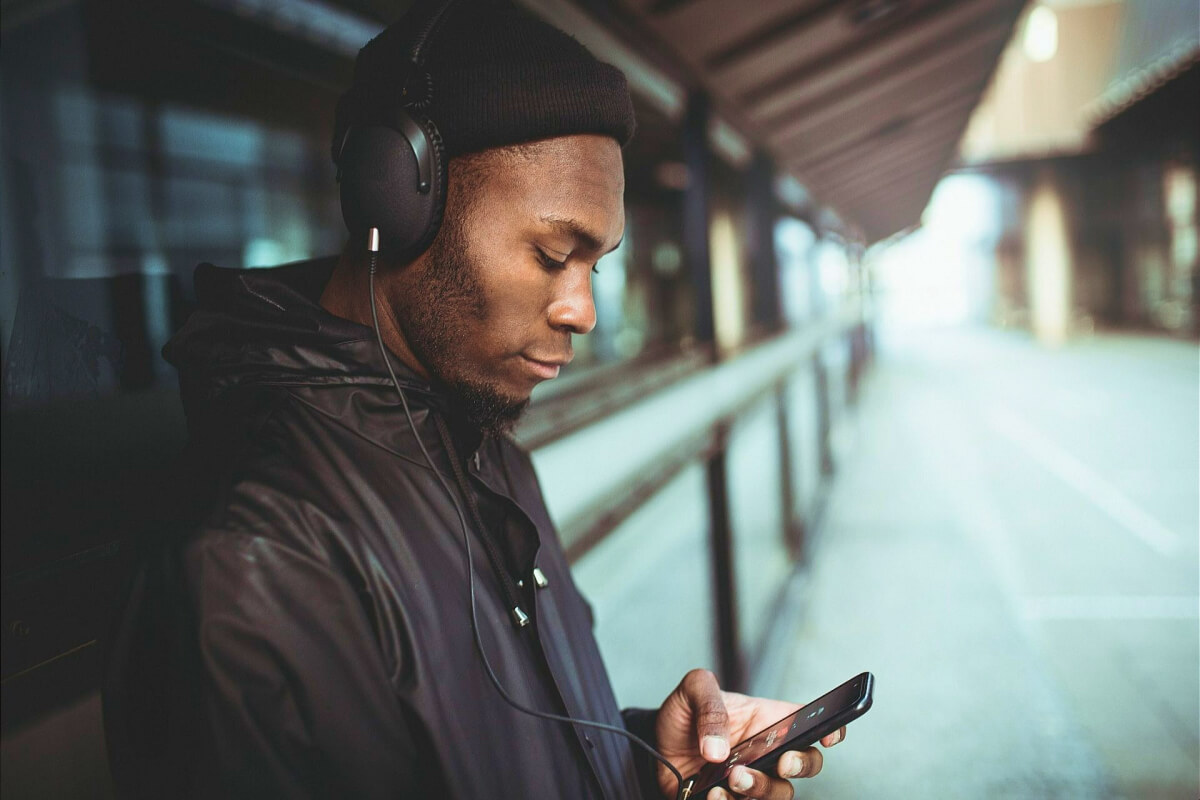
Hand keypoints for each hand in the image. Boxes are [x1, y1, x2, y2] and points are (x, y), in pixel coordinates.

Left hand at [653, 669, 845, 799]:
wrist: (654, 745)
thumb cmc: (683, 714)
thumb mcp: (692, 690)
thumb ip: (709, 706)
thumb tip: (719, 749)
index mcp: (768, 720)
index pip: (811, 722)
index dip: (831, 728)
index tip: (828, 735)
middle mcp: (768, 753)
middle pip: (806, 764)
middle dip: (801, 765)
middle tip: (781, 762)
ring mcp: (753, 781)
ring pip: (778, 794)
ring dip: (761, 789)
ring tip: (732, 779)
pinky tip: (713, 795)